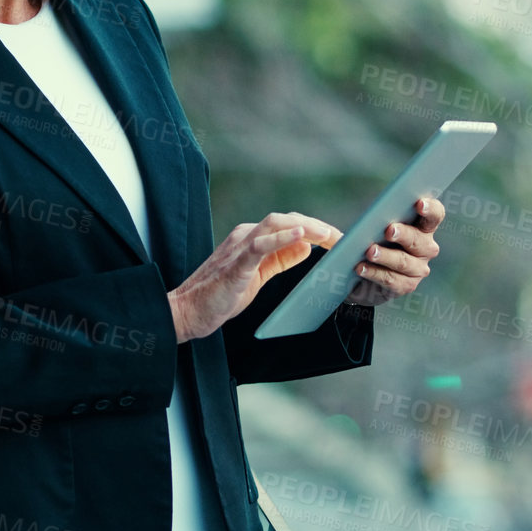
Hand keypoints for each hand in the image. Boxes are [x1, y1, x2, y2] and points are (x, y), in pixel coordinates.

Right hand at [168, 212, 342, 342]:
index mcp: (252, 239)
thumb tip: (305, 247)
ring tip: (327, 234)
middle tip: (341, 237)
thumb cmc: (221, 294)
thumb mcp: (259, 275)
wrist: (190, 311)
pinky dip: (281, 238)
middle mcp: (246, 236)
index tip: (338, 238)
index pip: (289, 225)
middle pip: (286, 219)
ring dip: (305, 226)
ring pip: (275, 224)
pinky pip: (260, 245)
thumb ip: (280, 259)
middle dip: (316, 225)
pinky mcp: (235, 264)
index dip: (315, 228)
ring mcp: (239, 247)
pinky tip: (301, 237)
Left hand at [342, 195, 444, 307]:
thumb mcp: (370, 227)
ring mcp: (418, 269)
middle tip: (389, 230)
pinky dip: (374, 273)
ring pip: (403, 261)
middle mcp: (426, 248)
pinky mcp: (405, 285)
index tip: (419, 203)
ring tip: (370, 251)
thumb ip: (370, 220)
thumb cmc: (372, 241)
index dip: (430, 209)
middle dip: (404, 234)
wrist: (365, 274)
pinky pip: (391, 279)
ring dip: (386, 256)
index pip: (434, 215)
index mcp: (423, 227)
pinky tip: (360, 268)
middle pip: (418, 240)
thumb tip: (348, 224)